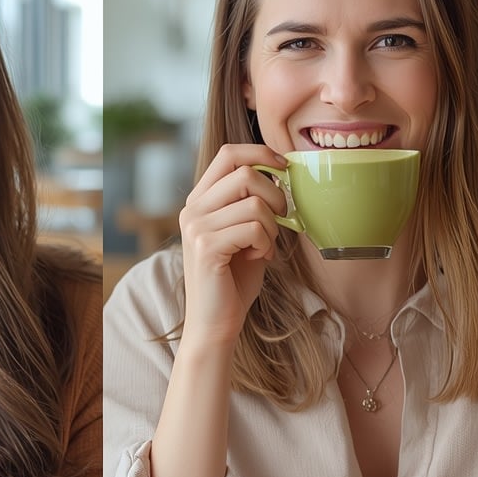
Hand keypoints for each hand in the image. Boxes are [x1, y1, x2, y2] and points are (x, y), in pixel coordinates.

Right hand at [179, 143, 287, 343]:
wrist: (215, 323)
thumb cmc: (234, 280)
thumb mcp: (244, 232)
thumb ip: (253, 203)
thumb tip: (281, 175)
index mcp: (200, 200)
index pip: (228, 153)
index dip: (261, 153)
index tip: (284, 168)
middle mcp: (192, 209)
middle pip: (244, 173)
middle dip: (275, 194)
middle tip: (280, 218)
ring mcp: (196, 227)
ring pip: (253, 202)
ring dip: (271, 226)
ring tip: (264, 246)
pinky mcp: (206, 246)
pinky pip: (253, 227)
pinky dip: (265, 243)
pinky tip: (258, 258)